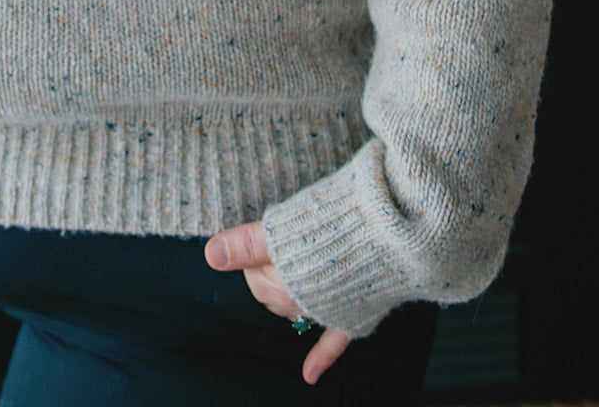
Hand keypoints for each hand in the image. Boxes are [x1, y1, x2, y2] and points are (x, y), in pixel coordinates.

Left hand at [204, 220, 352, 384]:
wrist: (387, 235)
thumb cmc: (332, 223)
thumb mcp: (282, 228)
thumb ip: (246, 244)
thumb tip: (211, 256)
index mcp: (282, 282)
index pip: (251, 277)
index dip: (254, 254)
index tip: (264, 236)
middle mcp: (301, 302)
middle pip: (270, 294)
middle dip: (268, 273)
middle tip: (280, 246)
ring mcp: (327, 312)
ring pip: (294, 312)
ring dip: (289, 299)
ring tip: (293, 272)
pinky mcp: (352, 317)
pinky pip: (332, 343)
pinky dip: (320, 358)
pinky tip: (308, 376)